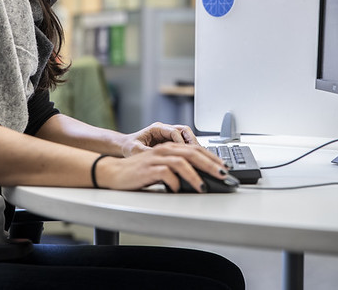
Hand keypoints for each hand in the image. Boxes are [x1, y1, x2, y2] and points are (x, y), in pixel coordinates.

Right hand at [95, 142, 225, 192]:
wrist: (114, 173)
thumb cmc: (139, 172)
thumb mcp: (162, 167)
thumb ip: (178, 168)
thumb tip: (201, 179)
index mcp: (169, 147)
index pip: (195, 149)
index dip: (212, 157)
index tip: (224, 167)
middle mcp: (164, 150)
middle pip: (192, 153)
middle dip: (210, 164)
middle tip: (222, 175)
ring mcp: (156, 158)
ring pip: (181, 162)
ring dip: (195, 175)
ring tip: (203, 186)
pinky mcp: (148, 169)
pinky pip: (166, 174)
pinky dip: (175, 183)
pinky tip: (178, 190)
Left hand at [121, 122, 198, 156]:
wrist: (125, 147)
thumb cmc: (129, 147)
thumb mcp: (136, 151)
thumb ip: (148, 153)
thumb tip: (160, 159)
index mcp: (156, 128)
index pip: (174, 132)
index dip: (180, 142)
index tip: (183, 153)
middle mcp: (164, 129)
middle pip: (184, 130)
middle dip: (192, 141)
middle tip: (197, 152)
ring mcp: (168, 135)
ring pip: (186, 135)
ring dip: (193, 144)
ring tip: (198, 156)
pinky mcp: (170, 142)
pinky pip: (184, 142)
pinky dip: (189, 149)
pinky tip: (192, 159)